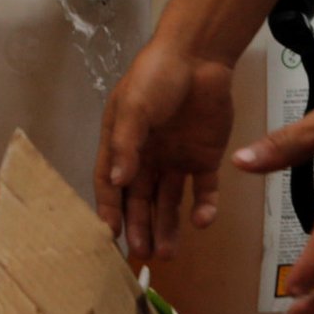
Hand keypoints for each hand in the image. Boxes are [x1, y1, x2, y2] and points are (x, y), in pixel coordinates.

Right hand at [96, 35, 236, 262]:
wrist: (200, 57)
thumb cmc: (156, 76)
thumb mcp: (135, 106)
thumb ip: (126, 144)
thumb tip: (118, 182)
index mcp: (121, 141)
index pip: (111, 182)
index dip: (109, 208)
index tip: (108, 235)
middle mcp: (146, 155)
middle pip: (140, 198)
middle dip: (139, 226)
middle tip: (142, 255)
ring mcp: (176, 158)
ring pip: (170, 201)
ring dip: (168, 226)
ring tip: (168, 254)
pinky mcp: (205, 158)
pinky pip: (204, 189)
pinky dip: (203, 206)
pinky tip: (202, 222)